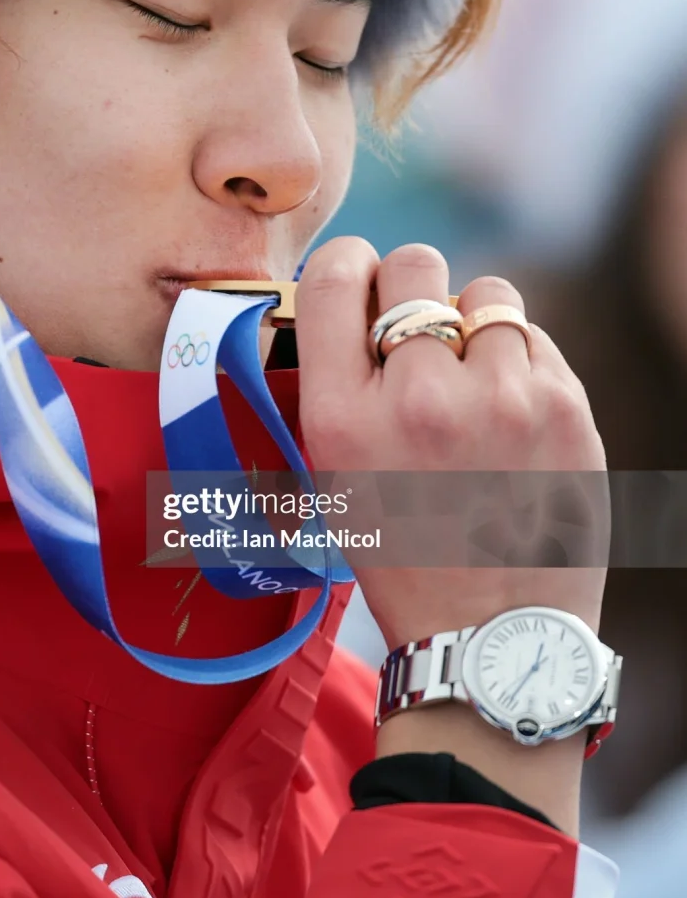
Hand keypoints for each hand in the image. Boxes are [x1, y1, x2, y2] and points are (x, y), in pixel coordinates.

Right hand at [294, 239, 607, 832]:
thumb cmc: (401, 551)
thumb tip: (353, 296)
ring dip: (471, 322)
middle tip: (416, 328)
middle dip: (410, 284)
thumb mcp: (332, 474)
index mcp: (343, 417)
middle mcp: (418, 397)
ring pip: (485, 293)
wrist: (492, 634)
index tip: (356, 277)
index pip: (334, 277)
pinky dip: (516, 359)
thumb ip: (333, 382)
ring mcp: (500, 399)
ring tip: (469, 374)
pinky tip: (506, 408)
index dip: (346, 263)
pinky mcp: (565, 408)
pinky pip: (532, 336)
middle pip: (413, 263)